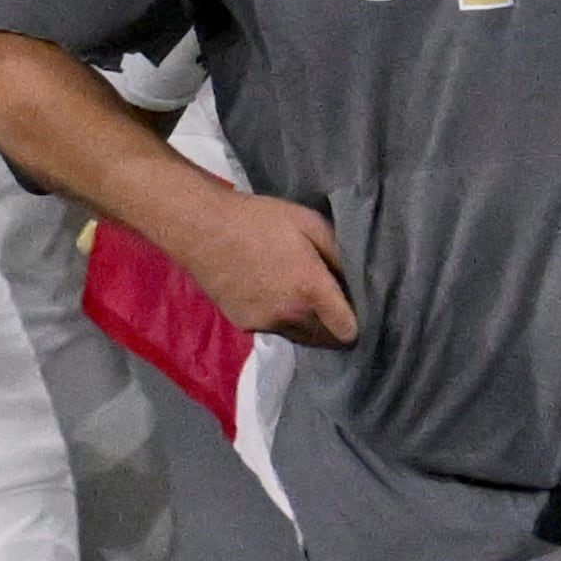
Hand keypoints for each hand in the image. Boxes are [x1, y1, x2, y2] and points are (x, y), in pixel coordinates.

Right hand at [171, 183, 355, 345]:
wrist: (202, 229)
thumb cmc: (260, 220)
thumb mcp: (310, 224)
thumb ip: (339, 253)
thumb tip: (358, 278)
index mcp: (311, 289)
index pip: (347, 329)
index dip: (357, 321)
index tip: (357, 308)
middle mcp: (290, 316)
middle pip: (326, 340)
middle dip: (335, 327)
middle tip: (334, 304)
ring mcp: (265, 324)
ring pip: (301, 338)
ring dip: (309, 327)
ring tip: (305, 300)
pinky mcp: (244, 325)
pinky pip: (275, 330)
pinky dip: (282, 321)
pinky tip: (275, 297)